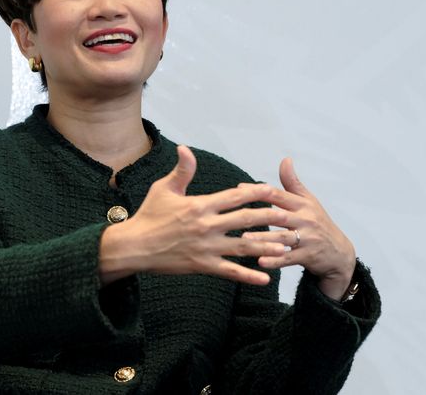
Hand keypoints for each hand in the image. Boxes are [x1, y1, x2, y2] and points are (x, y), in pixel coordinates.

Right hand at [99, 146, 287, 286]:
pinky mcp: (202, 266)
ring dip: (267, 246)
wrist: (133, 246)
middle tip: (292, 217)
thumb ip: (181, 171)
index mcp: (200, 205)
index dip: (257, 192)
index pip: (235, 196)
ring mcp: (206, 247)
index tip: (274, 190)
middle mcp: (206, 225)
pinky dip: (249, 275)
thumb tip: (185, 148)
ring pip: (244, 247)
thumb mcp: (163, 189)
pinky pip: (230, 272)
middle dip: (271, 218)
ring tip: (288, 247)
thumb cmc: (148, 215)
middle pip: (246, 220)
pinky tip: (266, 278)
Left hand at [241, 158, 356, 300]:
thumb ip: (292, 182)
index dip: (258, 191)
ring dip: (263, 238)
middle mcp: (306, 219)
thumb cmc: (318, 223)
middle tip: (237, 215)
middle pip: (279, 215)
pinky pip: (289, 259)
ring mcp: (308, 238)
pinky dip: (275, 261)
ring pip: (282, 237)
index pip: (278, 195)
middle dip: (259, 214)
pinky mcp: (309, 256)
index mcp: (302, 205)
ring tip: (244, 239)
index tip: (239, 189)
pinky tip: (260, 261)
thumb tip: (285, 159)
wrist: (340, 252)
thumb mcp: (308, 201)